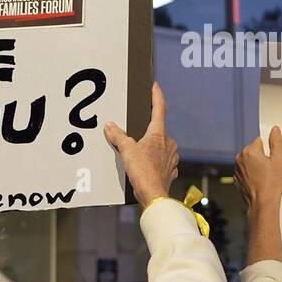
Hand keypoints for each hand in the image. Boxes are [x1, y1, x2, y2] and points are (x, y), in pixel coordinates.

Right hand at [104, 83, 177, 205]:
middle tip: (137, 131)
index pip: (159, 109)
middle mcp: (168, 144)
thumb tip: (110, 126)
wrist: (153, 196)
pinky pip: (163, 162)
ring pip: (162, 147)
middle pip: (159, 131)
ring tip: (139, 152)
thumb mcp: (126, 150)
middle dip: (149, 130)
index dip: (157, 96)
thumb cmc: (143, 171)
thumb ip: (118, 136)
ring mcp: (171, 158)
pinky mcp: (169, 171)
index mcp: (159, 135)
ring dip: (152, 147)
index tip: (155, 86)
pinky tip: (146, 166)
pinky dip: (155, 162)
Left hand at [235, 126, 281, 209]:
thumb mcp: (278, 161)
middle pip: (254, 150)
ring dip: (256, 166)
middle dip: (262, 158)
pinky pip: (246, 171)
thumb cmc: (270, 184)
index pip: (260, 141)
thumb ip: (276, 142)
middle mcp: (240, 158)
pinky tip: (259, 182)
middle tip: (269, 170)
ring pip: (249, 161)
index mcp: (249, 151)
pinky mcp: (237, 179)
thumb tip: (274, 130)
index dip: (269, 151)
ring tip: (264, 177)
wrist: (261, 204)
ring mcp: (237, 169)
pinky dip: (251, 174)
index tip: (272, 161)